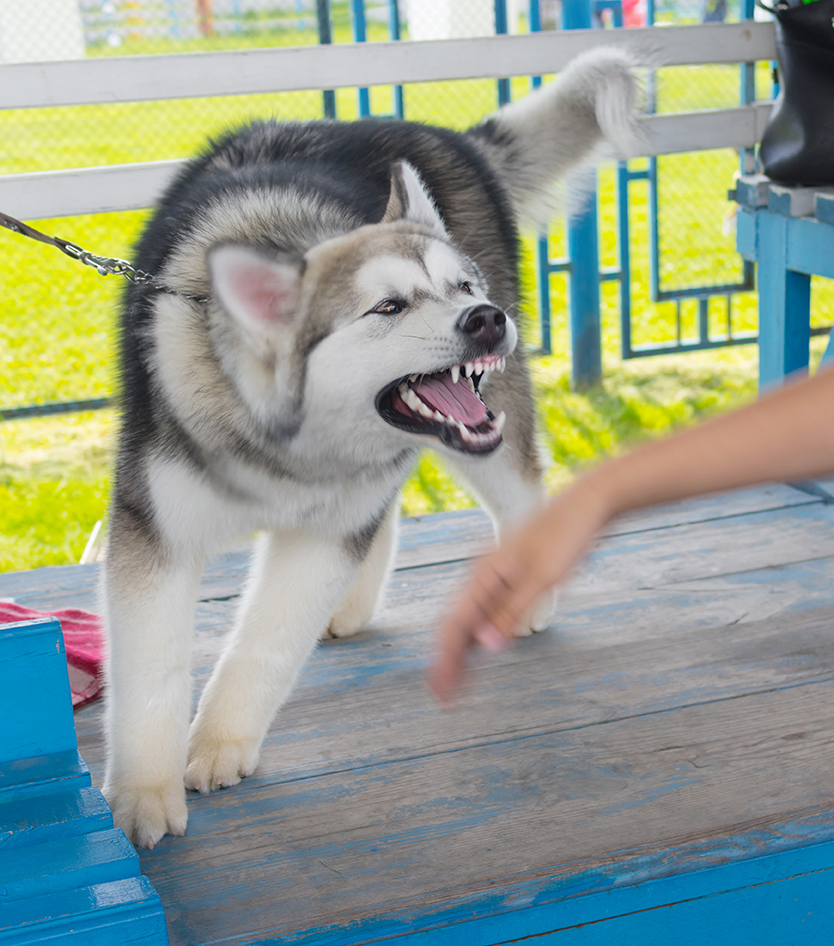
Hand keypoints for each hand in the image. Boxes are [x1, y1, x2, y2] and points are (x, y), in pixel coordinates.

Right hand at [428, 474, 612, 703]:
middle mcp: (483, 573)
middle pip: (456, 624)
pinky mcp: (512, 576)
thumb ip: (511, 613)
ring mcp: (496, 575)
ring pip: (470, 619)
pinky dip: (481, 634)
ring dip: (463, 650)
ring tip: (459, 681)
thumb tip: (485, 646)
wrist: (587, 505)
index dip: (445, 661)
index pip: (454, 626)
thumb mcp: (541, 579)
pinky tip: (483, 650)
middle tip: (444, 696)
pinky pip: (488, 610)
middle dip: (448, 661)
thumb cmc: (567, 536)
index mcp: (483, 573)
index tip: (441, 691)